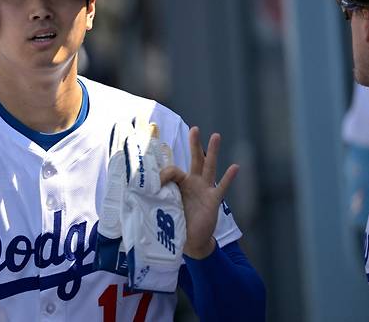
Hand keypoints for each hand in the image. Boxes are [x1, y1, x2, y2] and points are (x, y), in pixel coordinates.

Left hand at [160, 127, 238, 258]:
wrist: (191, 241)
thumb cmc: (176, 223)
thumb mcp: (162, 209)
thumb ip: (153, 200)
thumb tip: (133, 198)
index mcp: (179, 184)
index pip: (173, 170)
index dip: (164, 173)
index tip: (156, 183)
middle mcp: (193, 183)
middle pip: (195, 159)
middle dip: (195, 144)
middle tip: (195, 128)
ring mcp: (204, 190)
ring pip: (209, 167)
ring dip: (213, 152)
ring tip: (216, 136)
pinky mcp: (213, 201)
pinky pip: (221, 187)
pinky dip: (228, 178)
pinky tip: (235, 166)